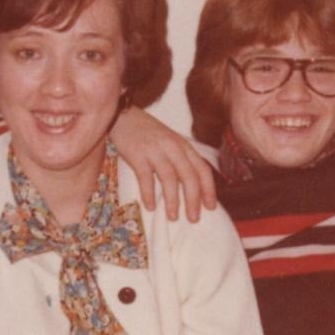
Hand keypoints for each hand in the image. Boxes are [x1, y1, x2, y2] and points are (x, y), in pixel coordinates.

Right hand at [112, 107, 216, 221]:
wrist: (124, 116)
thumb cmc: (148, 133)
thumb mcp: (171, 142)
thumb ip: (181, 159)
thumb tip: (191, 188)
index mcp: (184, 146)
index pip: (202, 169)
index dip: (208, 189)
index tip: (211, 207)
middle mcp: (173, 148)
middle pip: (189, 176)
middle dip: (193, 200)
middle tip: (194, 219)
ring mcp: (155, 151)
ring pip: (169, 178)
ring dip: (173, 200)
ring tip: (173, 217)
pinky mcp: (137, 155)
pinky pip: (145, 177)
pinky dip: (149, 194)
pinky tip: (151, 207)